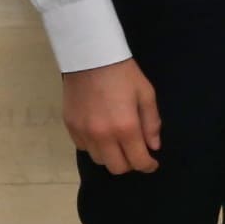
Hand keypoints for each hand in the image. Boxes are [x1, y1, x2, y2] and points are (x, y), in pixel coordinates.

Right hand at [63, 59, 162, 174]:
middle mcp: (103, 136)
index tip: (152, 163)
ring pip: (99, 159)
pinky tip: (100, 132)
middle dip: (130, 164)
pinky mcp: (71, 126)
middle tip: (135, 152)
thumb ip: (151, 123)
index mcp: (125, 127)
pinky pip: (84, 147)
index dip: (148, 166)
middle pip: (116, 167)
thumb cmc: (123, 73)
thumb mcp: (146, 94)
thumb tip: (153, 146)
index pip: (138, 161)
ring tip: (117, 141)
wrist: (90, 55)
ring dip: (111, 155)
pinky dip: (94, 146)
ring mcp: (84, 132)